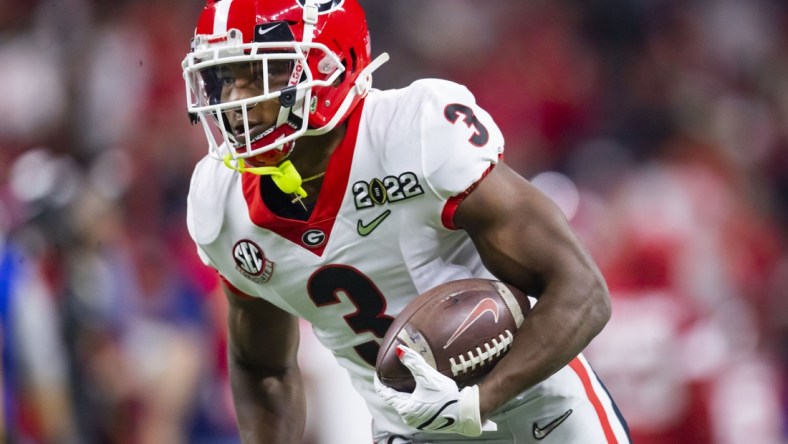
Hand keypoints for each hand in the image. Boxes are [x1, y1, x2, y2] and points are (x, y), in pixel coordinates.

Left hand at [374, 345, 496, 435]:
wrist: (465, 411)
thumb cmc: (446, 396)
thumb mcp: (427, 377)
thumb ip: (413, 362)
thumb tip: (399, 350)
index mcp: (405, 408)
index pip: (385, 394)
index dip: (380, 382)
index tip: (378, 372)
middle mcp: (409, 418)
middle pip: (395, 400)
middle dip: (394, 387)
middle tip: (393, 374)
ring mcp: (419, 422)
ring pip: (406, 405)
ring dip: (405, 394)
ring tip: (406, 381)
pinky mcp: (429, 423)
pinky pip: (416, 410)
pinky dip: (414, 400)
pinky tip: (420, 392)